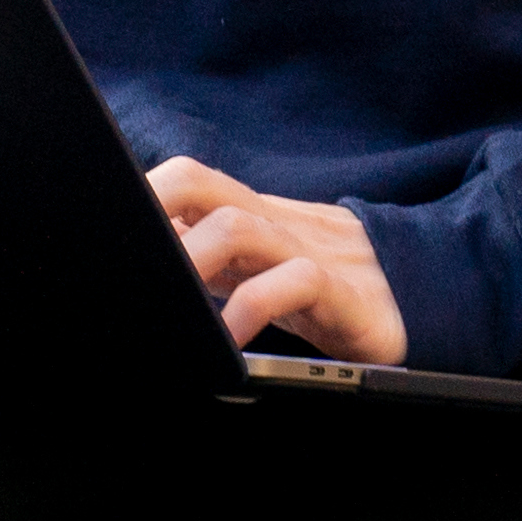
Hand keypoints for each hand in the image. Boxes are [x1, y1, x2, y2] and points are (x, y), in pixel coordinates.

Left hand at [149, 159, 407, 365]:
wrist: (417, 296)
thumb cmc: (323, 287)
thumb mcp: (256, 269)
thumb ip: (209, 260)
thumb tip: (144, 266)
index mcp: (246, 213)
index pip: (183, 180)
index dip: (141, 194)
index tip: (104, 227)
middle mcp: (270, 222)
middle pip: (199, 181)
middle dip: (153, 205)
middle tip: (129, 255)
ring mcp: (305, 250)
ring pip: (239, 225)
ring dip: (193, 258)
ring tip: (171, 301)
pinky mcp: (341, 291)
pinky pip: (294, 283)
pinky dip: (254, 308)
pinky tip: (232, 340)